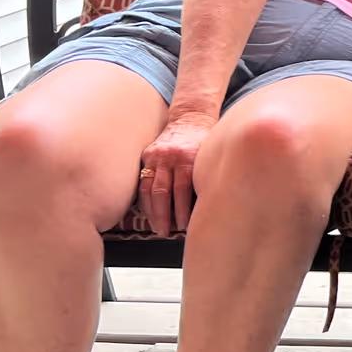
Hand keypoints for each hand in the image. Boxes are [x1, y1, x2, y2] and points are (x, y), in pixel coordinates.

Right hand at [138, 111, 215, 234]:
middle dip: (164, 216)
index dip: (182, 211)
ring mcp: (156, 156)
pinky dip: (144, 199)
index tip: (184, 227)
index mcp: (188, 158)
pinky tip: (148, 213)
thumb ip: (204, 178)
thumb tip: (207, 208)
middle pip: (163, 192)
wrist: (191, 118)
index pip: (183, 190)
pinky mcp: (147, 155)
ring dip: (152, 211)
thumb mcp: (209, 157)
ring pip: (149, 189)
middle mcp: (169, 157)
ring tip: (157, 227)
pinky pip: (142, 181)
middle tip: (166, 233)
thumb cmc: (205, 142)